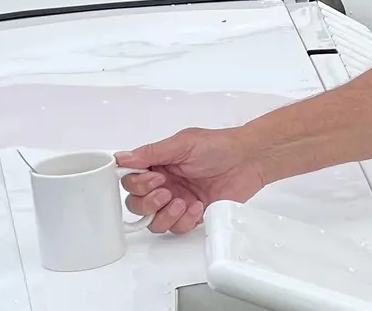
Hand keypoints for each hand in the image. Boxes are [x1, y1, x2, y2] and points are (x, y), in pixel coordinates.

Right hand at [116, 127, 266, 234]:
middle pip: (137, 204)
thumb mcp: (183, 143)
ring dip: (164, 215)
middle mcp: (164, 184)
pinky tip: (197, 206)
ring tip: (182, 202)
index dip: (137, 184)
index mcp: (158, 164)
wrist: (248, 160)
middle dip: (148, 202)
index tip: (154, 178)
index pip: (131, 180)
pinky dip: (184, 221)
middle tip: (166, 191)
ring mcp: (177, 201)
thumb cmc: (219, 146)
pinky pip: (176, 228)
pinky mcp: (192, 215)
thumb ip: (152, 153)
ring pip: (153, 222)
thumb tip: (122, 157)